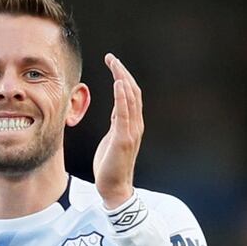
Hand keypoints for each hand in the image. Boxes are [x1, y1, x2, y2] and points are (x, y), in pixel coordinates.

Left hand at [93, 53, 144, 208]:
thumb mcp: (113, 138)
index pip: (130, 94)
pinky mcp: (123, 138)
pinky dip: (122, 96)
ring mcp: (131, 131)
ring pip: (130, 99)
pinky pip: (124, 113)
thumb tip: (116, 109)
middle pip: (132, 92)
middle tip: (111, 57)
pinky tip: (118, 83)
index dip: (122, 77)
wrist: (114, 188)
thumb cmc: (111, 165)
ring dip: (122, 79)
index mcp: (132, 124)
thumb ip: (117, 123)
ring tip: (114, 64)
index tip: (112, 62)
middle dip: (122, 72)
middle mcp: (135, 125)